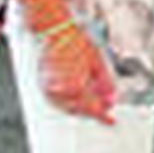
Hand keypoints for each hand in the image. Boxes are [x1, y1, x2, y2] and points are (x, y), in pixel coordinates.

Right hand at [18, 0, 115, 124]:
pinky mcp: (43, 86)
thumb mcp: (98, 62)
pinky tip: (78, 97)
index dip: (102, 116)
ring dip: (80, 108)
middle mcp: (59, 91)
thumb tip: (110, 97)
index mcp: (74, 86)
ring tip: (93, 101)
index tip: (110, 120)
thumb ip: (104, 83)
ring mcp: (48, 89)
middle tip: (104, 108)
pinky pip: (57, 101)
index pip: (91, 108)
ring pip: (67, 108)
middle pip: (78, 110)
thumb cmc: (75, 42)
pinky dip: (69, 102)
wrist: (55, 32)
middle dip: (92, 111)